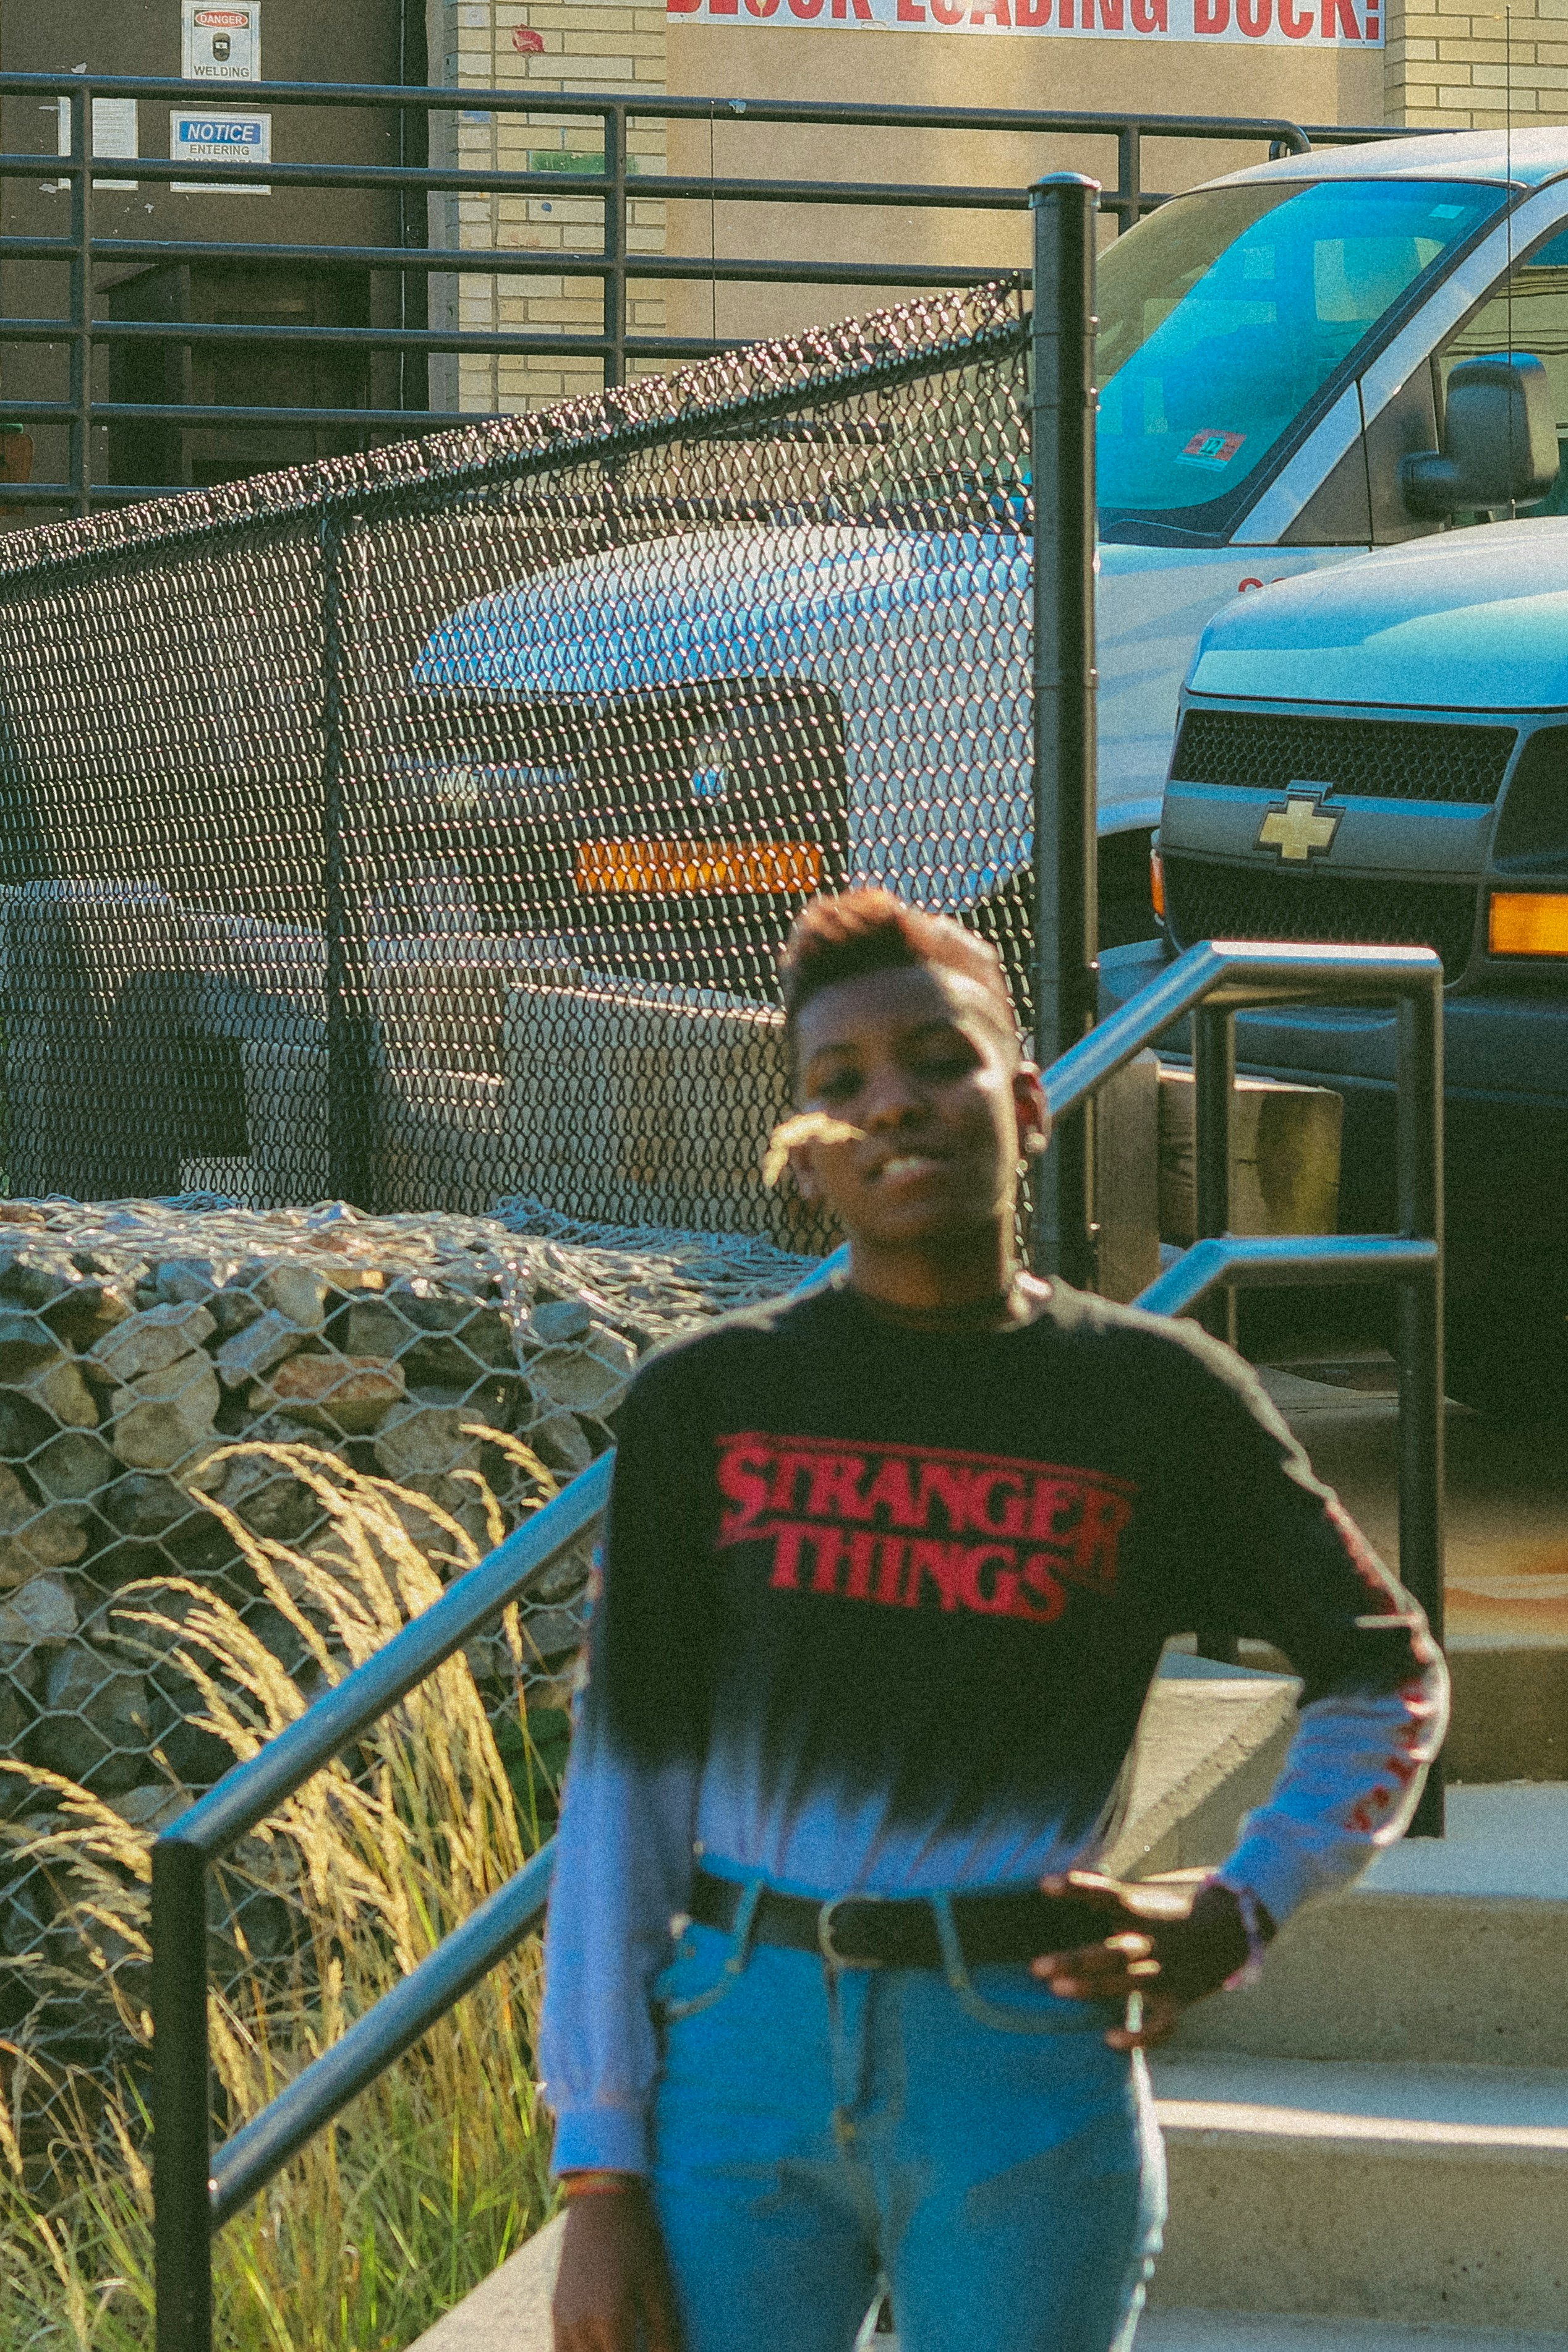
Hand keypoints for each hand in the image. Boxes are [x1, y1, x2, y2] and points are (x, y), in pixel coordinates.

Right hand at [552, 2178, 680, 2351]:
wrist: (602, 2197)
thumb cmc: (638, 2237)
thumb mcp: (659, 2284)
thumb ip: (665, 2333)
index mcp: (610, 2323)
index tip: (657, 2350)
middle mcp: (580, 2328)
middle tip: (639, 2343)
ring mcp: (563, 2320)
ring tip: (622, 2343)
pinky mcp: (556, 2309)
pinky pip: (561, 2350)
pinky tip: (601, 2345)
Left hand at [1030, 1872, 1262, 2050]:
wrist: (1241, 1920)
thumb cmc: (1183, 1902)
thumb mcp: (1151, 1890)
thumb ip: (1115, 1896)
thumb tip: (1064, 1891)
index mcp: (1145, 1908)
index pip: (1106, 1893)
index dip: (1077, 1887)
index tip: (1044, 1884)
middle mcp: (1155, 1941)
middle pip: (1112, 1950)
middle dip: (1075, 1959)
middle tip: (1037, 1966)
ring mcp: (1170, 1971)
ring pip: (1128, 1983)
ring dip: (1092, 1988)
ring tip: (1056, 1989)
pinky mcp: (1182, 1998)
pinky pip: (1161, 2024)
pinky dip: (1139, 2036)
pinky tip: (1110, 2040)